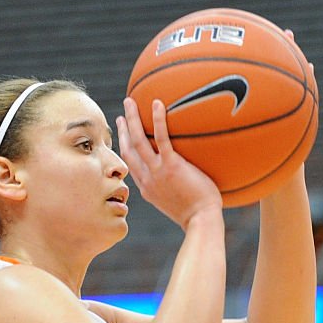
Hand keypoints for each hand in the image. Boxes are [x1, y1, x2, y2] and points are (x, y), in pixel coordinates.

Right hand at [116, 97, 221, 230]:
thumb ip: (175, 189)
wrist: (200, 221)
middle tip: (122, 113)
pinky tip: (157, 104)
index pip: (130, 165)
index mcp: (147, 188)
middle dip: (123, 130)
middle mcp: (147, 179)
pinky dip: (157, 120)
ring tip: (130, 101)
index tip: (124, 134)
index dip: (124, 148)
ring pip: (137, 141)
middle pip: (128, 150)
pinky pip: (161, 138)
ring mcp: (157, 172)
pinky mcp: (171, 166)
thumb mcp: (178, 203)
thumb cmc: (197, 215)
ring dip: (132, 119)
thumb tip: (185, 180)